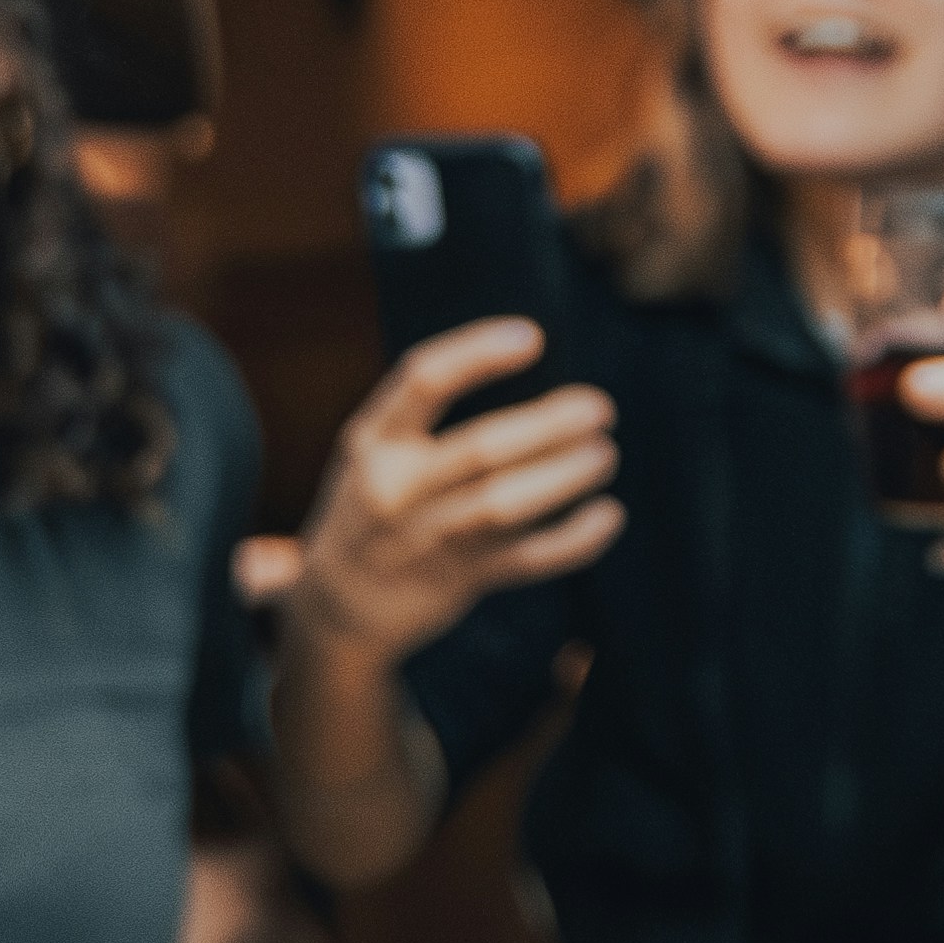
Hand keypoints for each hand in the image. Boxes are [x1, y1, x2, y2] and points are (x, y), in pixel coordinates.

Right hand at [287, 321, 620, 668]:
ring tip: (604, 454)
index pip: (423, 380)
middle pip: (481, 449)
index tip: (532, 336)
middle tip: (599, 407)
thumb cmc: (373, 506)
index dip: (478, 354)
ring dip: (564, 476)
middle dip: (548, 425)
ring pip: (505, 505)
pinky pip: (525, 560)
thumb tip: (533, 371)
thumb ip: (427, 420)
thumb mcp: (374, 452)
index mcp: (373, 441)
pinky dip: (573, 540)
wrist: (336, 606)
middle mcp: (393, 489)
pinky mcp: (456, 582)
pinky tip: (607, 516)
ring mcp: (424, 540)